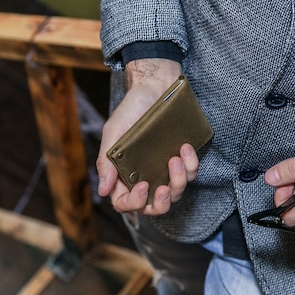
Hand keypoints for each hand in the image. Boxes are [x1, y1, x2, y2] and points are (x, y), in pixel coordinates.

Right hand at [96, 58, 199, 214]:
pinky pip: (191, 173)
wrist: (155, 87)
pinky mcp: (183, 160)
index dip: (134, 202)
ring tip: (175, 158)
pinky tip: (185, 148)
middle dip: (161, 204)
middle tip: (164, 189)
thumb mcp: (114, 133)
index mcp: (124, 174)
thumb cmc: (131, 109)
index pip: (125, 202)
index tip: (142, 185)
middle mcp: (145, 176)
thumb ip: (106, 162)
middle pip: (154, 207)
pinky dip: (191, 164)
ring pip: (175, 193)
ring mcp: (164, 170)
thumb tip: (103, 190)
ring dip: (178, 180)